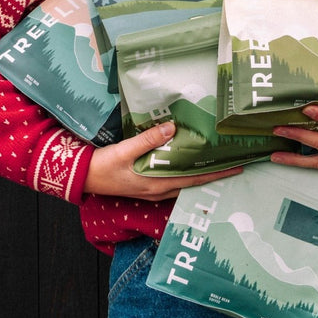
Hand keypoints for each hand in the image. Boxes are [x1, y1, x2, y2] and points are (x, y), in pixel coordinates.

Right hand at [83, 122, 241, 200]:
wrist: (82, 177)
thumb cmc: (103, 166)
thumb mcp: (125, 150)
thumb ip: (148, 140)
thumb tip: (172, 128)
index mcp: (157, 183)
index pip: (193, 179)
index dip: (215, 174)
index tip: (235, 168)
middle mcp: (158, 190)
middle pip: (192, 183)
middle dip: (212, 175)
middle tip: (232, 164)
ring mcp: (152, 189)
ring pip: (183, 183)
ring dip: (199, 174)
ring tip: (215, 163)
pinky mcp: (145, 185)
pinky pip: (172, 181)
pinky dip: (184, 173)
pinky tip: (187, 163)